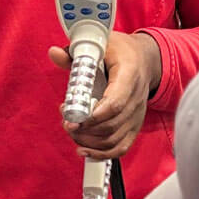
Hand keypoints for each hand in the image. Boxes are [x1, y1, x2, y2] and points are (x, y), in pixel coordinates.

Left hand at [48, 31, 161, 159]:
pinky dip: (101, 153)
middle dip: (84, 128)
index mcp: (128, 76)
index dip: (94, 114)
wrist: (145, 60)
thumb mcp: (99, 46)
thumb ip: (74, 53)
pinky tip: (83, 149)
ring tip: (71, 131)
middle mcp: (135, 99)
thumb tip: (54, 53)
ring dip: (88, 140)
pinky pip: (121, 147)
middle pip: (111, 124)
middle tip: (66, 122)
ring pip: (114, 139)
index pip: (115, 102)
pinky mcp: (133, 126)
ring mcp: (136, 115)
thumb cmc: (119, 52)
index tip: (74, 117)